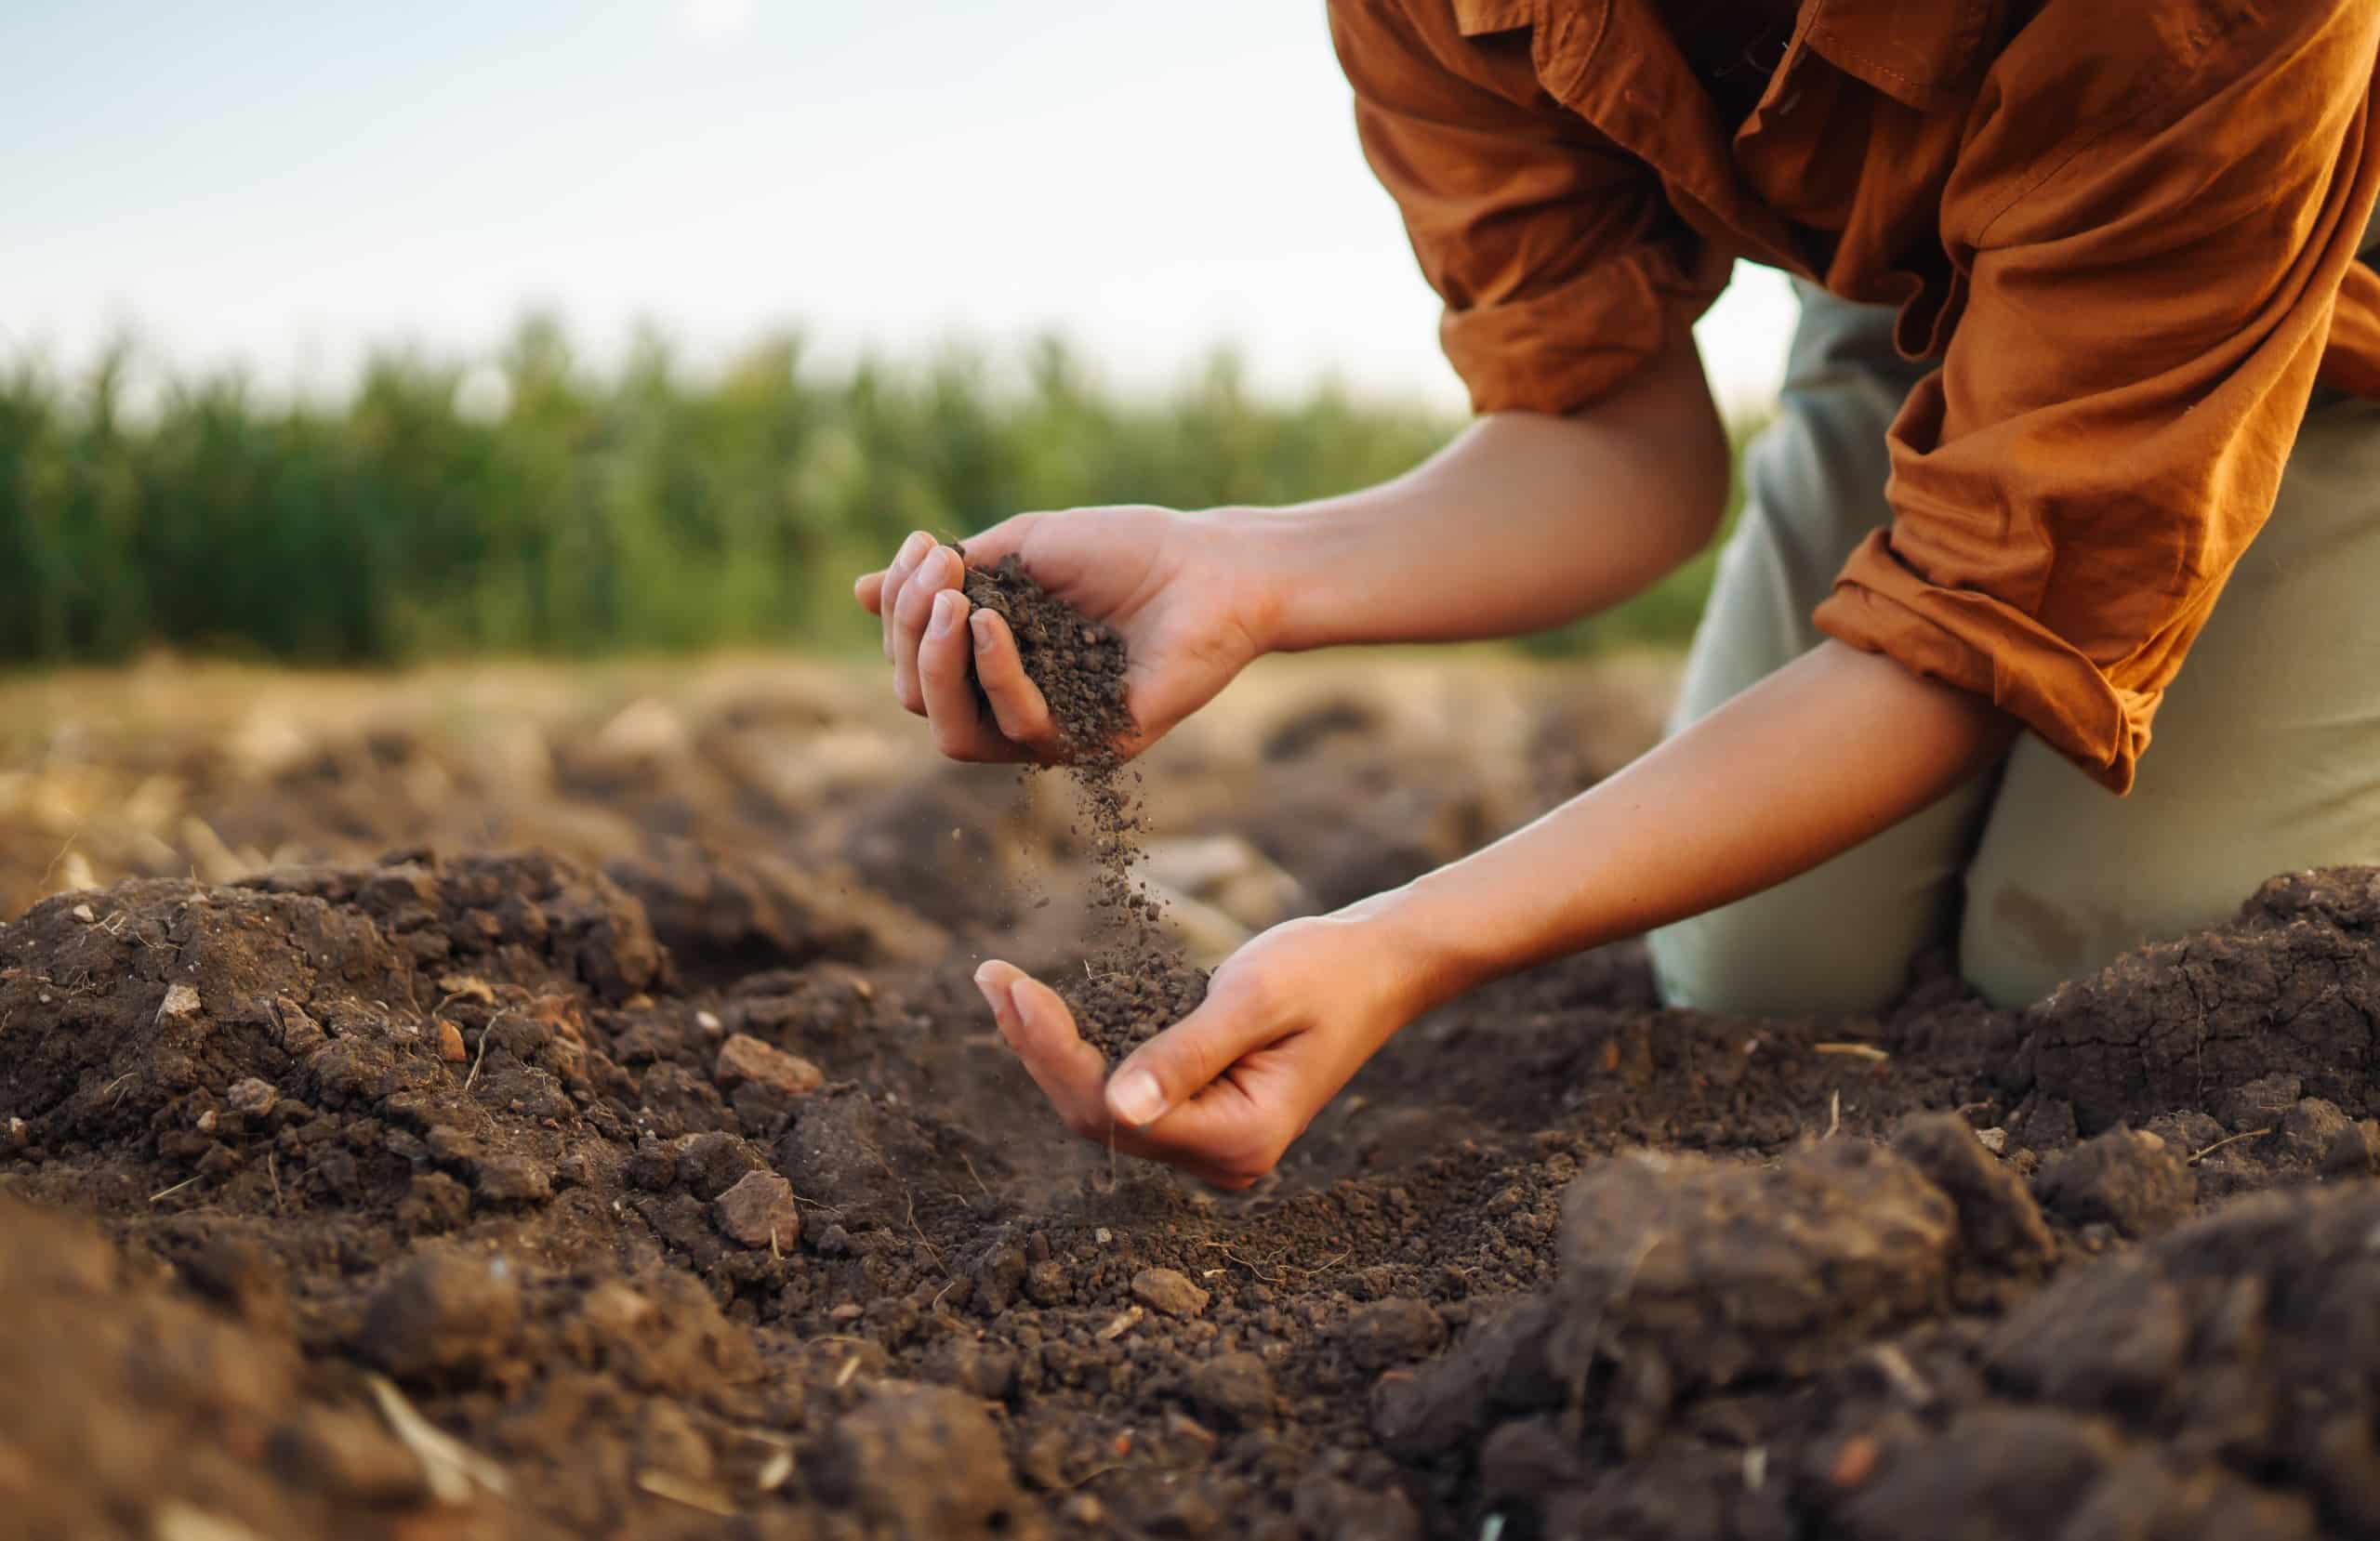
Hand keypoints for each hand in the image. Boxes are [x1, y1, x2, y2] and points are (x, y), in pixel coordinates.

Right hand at [853, 507, 1279, 762]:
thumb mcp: (1022, 550)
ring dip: (937, 664)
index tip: (926, 546)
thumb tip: (859, 592)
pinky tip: (993, 624)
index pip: (914, 660)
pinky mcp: (1095, 745)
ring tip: (953, 602)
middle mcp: (1015, 704)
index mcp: (993, 661)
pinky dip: (996, 675)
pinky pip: (1022, 730)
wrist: (1214, 565)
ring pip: (955, 733)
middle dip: (909, 635)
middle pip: (920, 700)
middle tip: (937, 576)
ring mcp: (1053, 730)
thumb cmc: (1126, 550)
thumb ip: (949, 577)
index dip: (901, 609)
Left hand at [969, 909, 1423, 1187]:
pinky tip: (1043, 1014)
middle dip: (1039, 1049)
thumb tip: (1116, 1108)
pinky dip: (1082, 1052)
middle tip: (992, 978)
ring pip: (1105, 1109)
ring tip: (1002, 987)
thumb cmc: (1325, 971)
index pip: (1116, 1111)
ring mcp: (1213, 1144)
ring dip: (1051, 1051)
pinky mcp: (1204, 1117)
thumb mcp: (1253, 1000)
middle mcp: (1223, 1159)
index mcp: (1240, 1139)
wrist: (1379, 967)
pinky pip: (1126, 1095)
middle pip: (1100, 1118)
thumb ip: (1185, 1054)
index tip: (1010, 987)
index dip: (1053, 1054)